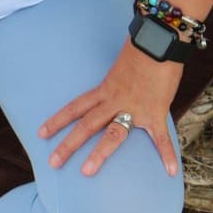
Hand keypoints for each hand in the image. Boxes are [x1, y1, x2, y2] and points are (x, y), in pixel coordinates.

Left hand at [38, 41, 182, 176]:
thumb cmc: (140, 46)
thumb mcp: (121, 64)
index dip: (58, 120)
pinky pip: (160, 137)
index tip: (42, 133)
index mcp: (105, 89)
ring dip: (99, 154)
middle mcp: (115, 100)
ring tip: (87, 172)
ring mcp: (134, 108)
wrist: (158, 40)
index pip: (76, 107)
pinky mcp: (155, 111)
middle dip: (69, 144)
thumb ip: (117, 80)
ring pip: (112, 134)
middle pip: (87, 125)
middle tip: (53, 162)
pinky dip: (167, 154)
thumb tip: (119, 84)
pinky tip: (170, 171)